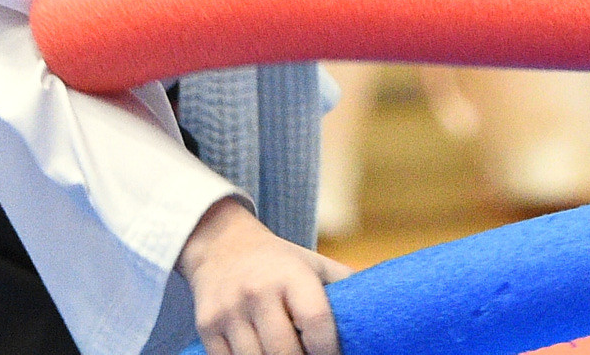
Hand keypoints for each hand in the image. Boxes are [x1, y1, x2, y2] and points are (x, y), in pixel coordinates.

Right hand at [177, 197, 350, 354]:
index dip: (330, 350)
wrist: (220, 245)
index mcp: (290, 274)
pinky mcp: (207, 327)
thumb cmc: (279, 261)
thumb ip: (344, 286)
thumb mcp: (313, 264)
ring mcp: (229, 311)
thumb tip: (382, 306)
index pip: (316, 320)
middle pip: (285, 351)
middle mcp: (258, 291)